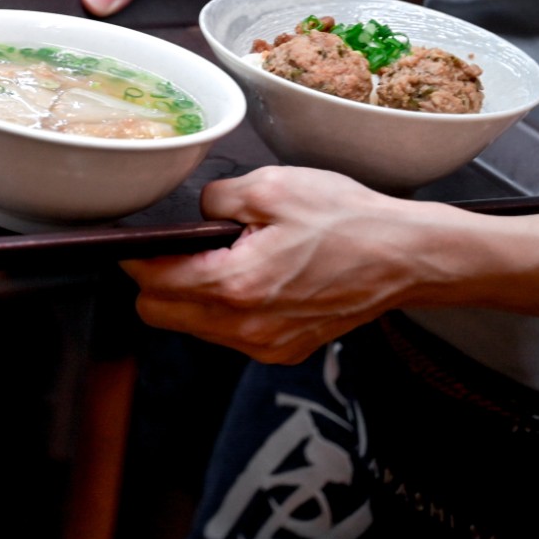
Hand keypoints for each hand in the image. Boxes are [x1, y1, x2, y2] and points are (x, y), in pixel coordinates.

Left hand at [120, 166, 458, 363]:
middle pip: (160, 315)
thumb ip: (216, 200)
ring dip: (191, 297)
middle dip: (155, 282)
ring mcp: (264, 346)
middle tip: (178, 249)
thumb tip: (197, 215)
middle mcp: (245, 328)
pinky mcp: (282, 351)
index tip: (134, 243)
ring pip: (192, 328)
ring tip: (224, 260)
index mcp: (236, 285)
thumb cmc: (346, 220)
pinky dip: (224, 311)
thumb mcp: (273, 187)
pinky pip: (228, 336)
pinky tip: (251, 280)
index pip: (152, 283)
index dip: (135, 259)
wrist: (404, 257)